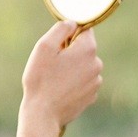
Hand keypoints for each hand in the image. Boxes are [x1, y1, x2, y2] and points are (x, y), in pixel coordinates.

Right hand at [21, 20, 102, 134]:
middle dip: (69, 52)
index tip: (56, 45)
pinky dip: (73, 83)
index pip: (84, 30)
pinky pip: (83, 82)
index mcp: (88, 49)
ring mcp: (95, 82)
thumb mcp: (44, 47)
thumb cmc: (40, 79)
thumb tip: (72, 23)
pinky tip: (60, 90)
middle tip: (51, 64)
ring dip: (71, 68)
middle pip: (84, 49)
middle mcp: (97, 64)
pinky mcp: (91, 96)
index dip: (68, 34)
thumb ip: (60, 29)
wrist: (43, 114)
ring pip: (83, 66)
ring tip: (54, 79)